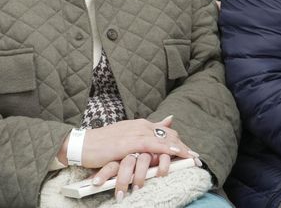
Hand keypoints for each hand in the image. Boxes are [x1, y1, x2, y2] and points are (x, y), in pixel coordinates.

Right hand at [57, 116, 195, 169]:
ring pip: (164, 139)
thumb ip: (144, 133)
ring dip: (181, 149)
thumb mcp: (126, 137)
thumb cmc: (102, 144)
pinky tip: (178, 152)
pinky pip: (153, 145)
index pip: (166, 133)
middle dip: (185, 147)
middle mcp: (140, 125)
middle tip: (198, 158)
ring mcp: (135, 132)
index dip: (180, 143)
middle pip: (169, 136)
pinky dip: (167, 148)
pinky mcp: (130, 142)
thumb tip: (165, 123)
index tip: (191, 153)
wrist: (83, 145)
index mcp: (140, 124)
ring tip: (194, 158)